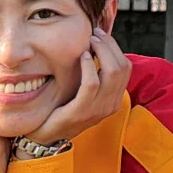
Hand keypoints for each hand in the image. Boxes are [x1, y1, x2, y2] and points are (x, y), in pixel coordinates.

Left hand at [25, 28, 130, 145]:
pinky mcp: (81, 111)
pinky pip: (91, 84)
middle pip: (121, 67)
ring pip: (111, 73)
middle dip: (109, 46)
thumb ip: (94, 76)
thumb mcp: (84, 94)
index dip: (115, 48)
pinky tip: (82, 56)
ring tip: (89, 42)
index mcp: (114, 99)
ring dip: (101, 52)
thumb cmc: (62, 110)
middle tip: (95, 35)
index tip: (100, 35)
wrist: (46, 137)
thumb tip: (95, 47)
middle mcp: (111, 105)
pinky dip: (89, 67)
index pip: (126, 67)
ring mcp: (98, 109)